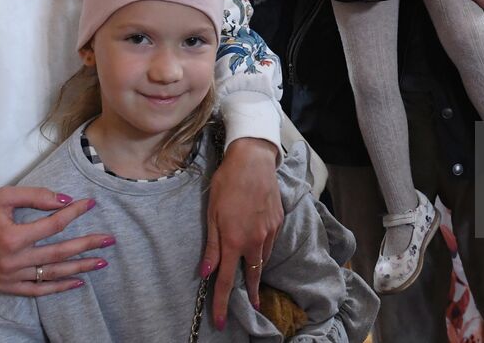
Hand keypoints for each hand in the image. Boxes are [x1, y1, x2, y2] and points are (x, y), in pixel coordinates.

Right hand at [0, 186, 107, 295]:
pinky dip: (57, 287)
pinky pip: (36, 290)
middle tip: (109, 240)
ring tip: (101, 262)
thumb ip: (37, 196)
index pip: (53, 225)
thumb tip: (66, 200)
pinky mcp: (4, 286)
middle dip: (87, 245)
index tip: (91, 203)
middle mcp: (12, 261)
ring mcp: (8, 277)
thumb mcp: (5, 196)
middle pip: (58, 253)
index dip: (75, 213)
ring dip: (79, 268)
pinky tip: (77, 282)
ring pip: (51, 273)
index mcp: (11, 237)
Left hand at [202, 138, 282, 327]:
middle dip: (251, 293)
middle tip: (253, 307)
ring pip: (263, 258)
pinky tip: (259, 243)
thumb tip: (205, 272)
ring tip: (253, 274)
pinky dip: (264, 248)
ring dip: (256, 267)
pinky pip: (271, 242)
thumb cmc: (227, 184)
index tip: (220, 322)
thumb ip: (211, 246)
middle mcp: (254, 241)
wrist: (253, 161)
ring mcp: (269, 232)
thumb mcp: (212, 214)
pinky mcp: (279, 221)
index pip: (226, 281)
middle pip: (252, 275)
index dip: (222, 304)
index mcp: (234, 241)